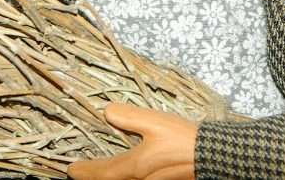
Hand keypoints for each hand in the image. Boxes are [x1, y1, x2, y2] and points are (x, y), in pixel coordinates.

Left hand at [68, 103, 197, 179]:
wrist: (213, 155)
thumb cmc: (183, 140)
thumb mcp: (154, 122)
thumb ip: (128, 116)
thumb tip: (107, 112)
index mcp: (134, 167)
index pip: (101, 174)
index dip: (85, 172)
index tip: (71, 170)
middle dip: (96, 179)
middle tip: (82, 173)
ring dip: (110, 178)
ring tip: (102, 172)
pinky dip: (126, 177)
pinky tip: (130, 169)